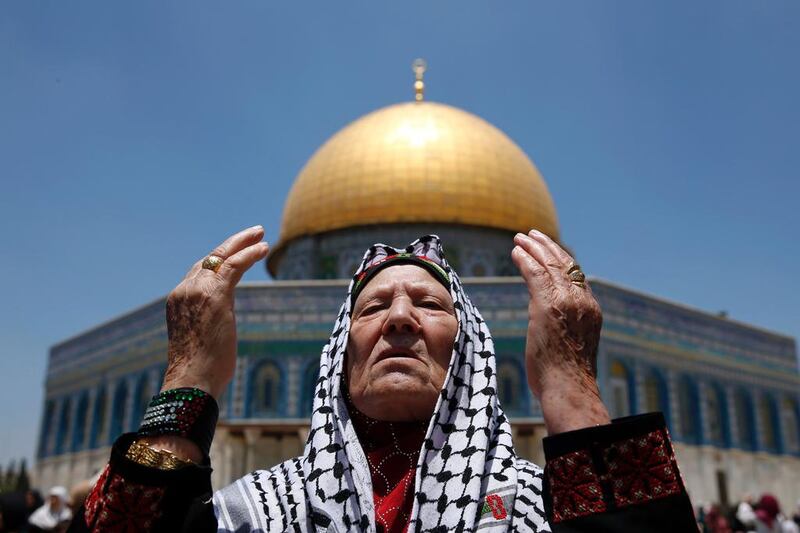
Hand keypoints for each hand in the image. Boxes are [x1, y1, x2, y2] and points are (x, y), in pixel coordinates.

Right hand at [162, 225, 268, 399]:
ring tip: (261, 237)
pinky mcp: (215, 296)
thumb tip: (222, 319)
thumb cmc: (199, 369)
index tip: (235, 253)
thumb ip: (208, 318)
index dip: (218, 260)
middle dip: (232, 244)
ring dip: (243, 244)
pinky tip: (263, 249)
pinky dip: (249, 254)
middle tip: (252, 234)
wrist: (192, 380)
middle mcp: (184, 291)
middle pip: (210, 259)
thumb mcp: (200, 335)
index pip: (198, 271)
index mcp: (177, 300)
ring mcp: (197, 292)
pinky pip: (234, 266)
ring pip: (222, 257)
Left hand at [511, 230, 609, 433]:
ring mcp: (566, 302)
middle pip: (564, 264)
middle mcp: (582, 301)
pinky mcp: (547, 305)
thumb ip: (565, 325)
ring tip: (520, 238)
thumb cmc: (566, 377)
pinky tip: (515, 252)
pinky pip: (535, 274)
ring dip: (533, 248)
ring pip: (549, 265)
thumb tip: (549, 323)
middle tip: (532, 234)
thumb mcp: (571, 344)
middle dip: (547, 247)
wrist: (569, 388)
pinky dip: (525, 260)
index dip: (561, 259)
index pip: (576, 276)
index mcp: (591, 309)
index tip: (548, 250)